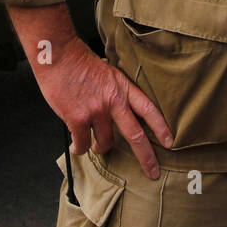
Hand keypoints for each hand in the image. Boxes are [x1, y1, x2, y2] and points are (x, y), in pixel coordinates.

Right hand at [36, 36, 173, 178]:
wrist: (57, 54)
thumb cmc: (77, 61)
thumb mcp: (106, 72)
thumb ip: (113, 92)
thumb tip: (113, 113)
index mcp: (122, 87)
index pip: (148, 109)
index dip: (161, 127)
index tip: (170, 142)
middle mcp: (113, 100)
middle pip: (135, 135)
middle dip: (146, 157)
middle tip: (152, 171)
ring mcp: (96, 111)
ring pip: (105, 143)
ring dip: (100, 149)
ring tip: (95, 147)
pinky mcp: (78, 119)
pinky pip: (82, 143)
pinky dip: (79, 148)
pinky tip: (76, 147)